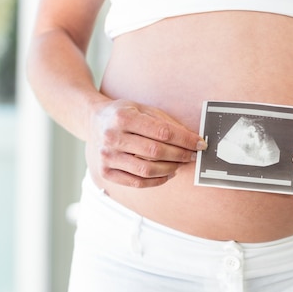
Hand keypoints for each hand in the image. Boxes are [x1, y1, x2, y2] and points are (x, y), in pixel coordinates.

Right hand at [86, 99, 206, 187]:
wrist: (92, 120)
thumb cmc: (123, 114)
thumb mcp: (143, 109)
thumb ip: (166, 122)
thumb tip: (191, 139)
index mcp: (123, 118)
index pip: (162, 132)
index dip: (185, 140)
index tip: (200, 144)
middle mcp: (112, 137)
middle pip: (155, 152)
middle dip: (180, 155)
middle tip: (193, 155)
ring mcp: (107, 157)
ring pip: (147, 170)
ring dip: (170, 169)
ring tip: (180, 164)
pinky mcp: (105, 172)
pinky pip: (136, 182)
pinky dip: (156, 181)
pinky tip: (167, 174)